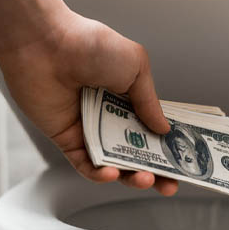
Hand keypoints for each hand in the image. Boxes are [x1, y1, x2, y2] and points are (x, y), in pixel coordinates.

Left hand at [0, 8, 178, 195]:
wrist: (44, 45)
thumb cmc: (89, 46)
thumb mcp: (136, 66)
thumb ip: (150, 102)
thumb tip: (164, 128)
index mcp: (128, 96)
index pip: (153, 128)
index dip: (168, 147)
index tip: (183, 163)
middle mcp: (110, 114)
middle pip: (136, 151)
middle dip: (155, 171)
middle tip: (169, 184)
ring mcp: (88, 128)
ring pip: (113, 162)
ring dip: (131, 175)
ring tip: (145, 179)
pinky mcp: (66, 139)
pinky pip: (85, 164)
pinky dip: (99, 173)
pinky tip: (112, 173)